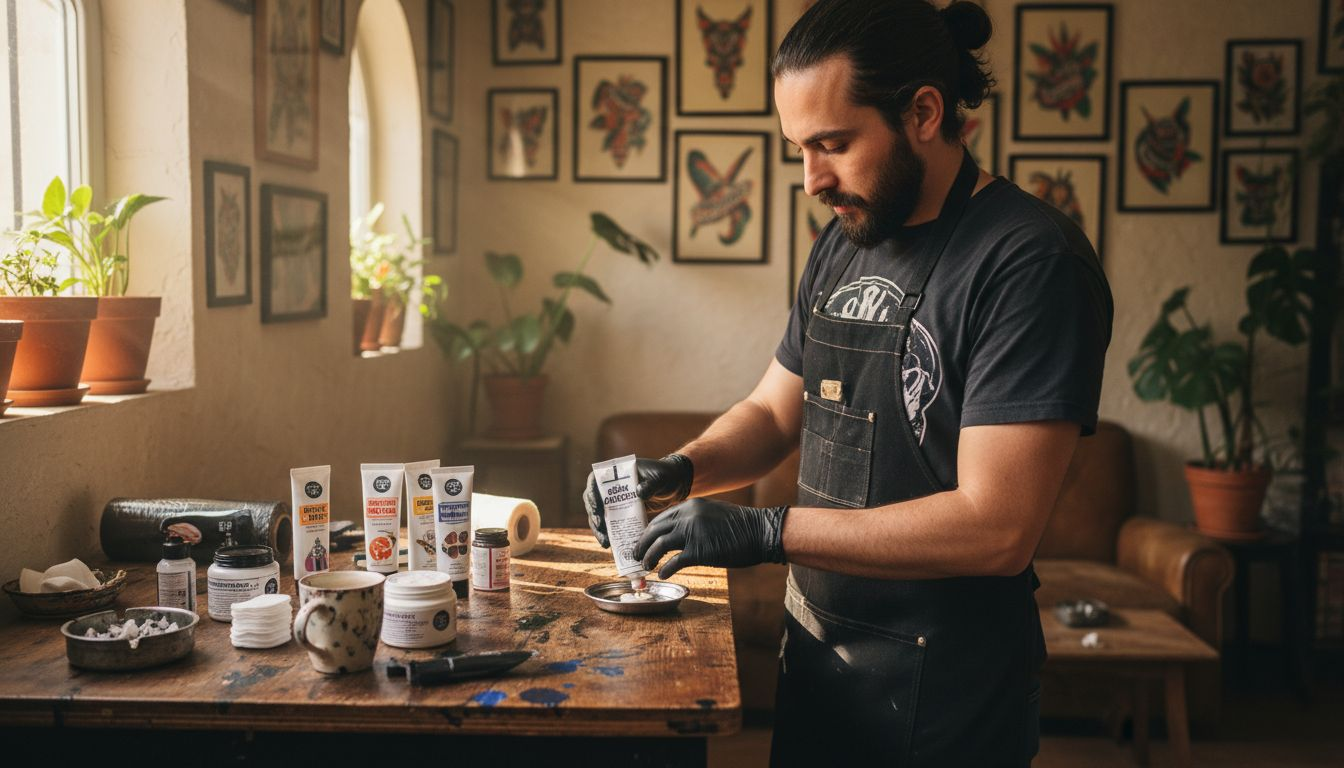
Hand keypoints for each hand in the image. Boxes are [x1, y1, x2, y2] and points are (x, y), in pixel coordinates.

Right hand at [584, 454, 693, 548]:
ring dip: (599, 530)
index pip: (595, 481)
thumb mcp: (659, 478)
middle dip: (594, 517)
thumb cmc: (664, 476)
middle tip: (601, 529)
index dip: (591, 494)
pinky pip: (611, 525)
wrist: (674, 485)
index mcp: (615, 473)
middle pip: (593, 502)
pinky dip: (610, 534)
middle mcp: (610, 487)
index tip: (596, 507)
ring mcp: (615, 501)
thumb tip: (638, 492)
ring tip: (605, 543)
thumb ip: (650, 484)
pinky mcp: (622, 514)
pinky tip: (612, 545)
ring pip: (600, 516)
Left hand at [634, 498, 787, 578]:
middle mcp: (688, 516)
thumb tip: (679, 532)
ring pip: (659, 545)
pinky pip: (674, 562)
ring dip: (649, 557)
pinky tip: (663, 574)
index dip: (649, 531)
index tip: (643, 541)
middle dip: (642, 544)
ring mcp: (693, 533)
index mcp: (691, 505)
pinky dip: (665, 569)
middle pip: (655, 531)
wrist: (760, 532)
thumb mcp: (713, 513)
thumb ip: (695, 519)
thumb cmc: (740, 526)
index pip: (661, 519)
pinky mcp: (699, 551)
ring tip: (645, 566)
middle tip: (636, 555)